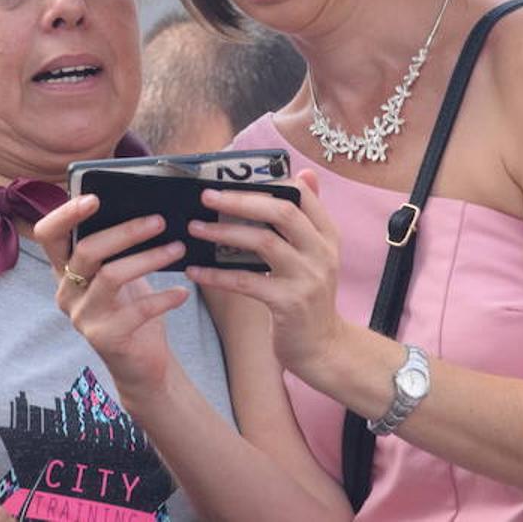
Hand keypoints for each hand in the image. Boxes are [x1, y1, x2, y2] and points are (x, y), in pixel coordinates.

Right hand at [32, 195, 190, 394]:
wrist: (141, 363)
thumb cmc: (131, 308)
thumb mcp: (120, 273)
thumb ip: (118, 247)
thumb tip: (143, 206)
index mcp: (64, 270)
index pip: (48, 235)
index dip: (65, 214)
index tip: (94, 198)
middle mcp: (67, 292)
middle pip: (86, 250)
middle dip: (126, 231)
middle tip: (160, 220)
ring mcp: (83, 317)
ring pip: (111, 276)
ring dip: (149, 258)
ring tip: (178, 249)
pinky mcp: (105, 338)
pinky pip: (136, 310)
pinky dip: (163, 297)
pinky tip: (182, 292)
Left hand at [184, 170, 346, 379]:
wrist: (323, 348)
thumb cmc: (309, 297)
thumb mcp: (316, 255)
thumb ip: (306, 218)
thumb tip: (301, 174)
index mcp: (327, 236)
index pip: (303, 196)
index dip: (271, 183)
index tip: (236, 179)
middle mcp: (322, 253)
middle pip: (283, 212)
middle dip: (241, 200)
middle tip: (208, 196)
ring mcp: (307, 278)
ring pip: (263, 242)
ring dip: (224, 232)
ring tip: (195, 228)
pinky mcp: (288, 303)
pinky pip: (245, 282)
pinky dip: (217, 275)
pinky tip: (195, 270)